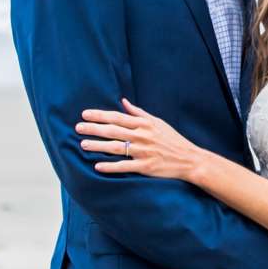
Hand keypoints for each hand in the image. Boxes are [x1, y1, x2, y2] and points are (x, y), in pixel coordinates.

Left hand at [76, 99, 201, 180]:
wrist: (190, 159)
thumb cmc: (172, 140)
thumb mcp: (158, 122)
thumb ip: (139, 113)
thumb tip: (124, 102)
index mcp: (144, 124)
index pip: (117, 117)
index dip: (100, 115)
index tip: (84, 114)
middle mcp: (143, 136)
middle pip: (113, 131)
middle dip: (94, 129)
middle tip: (77, 128)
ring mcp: (144, 152)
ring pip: (116, 148)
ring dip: (98, 146)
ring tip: (83, 144)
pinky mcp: (146, 166)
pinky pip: (125, 166)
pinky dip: (111, 166)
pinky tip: (97, 166)